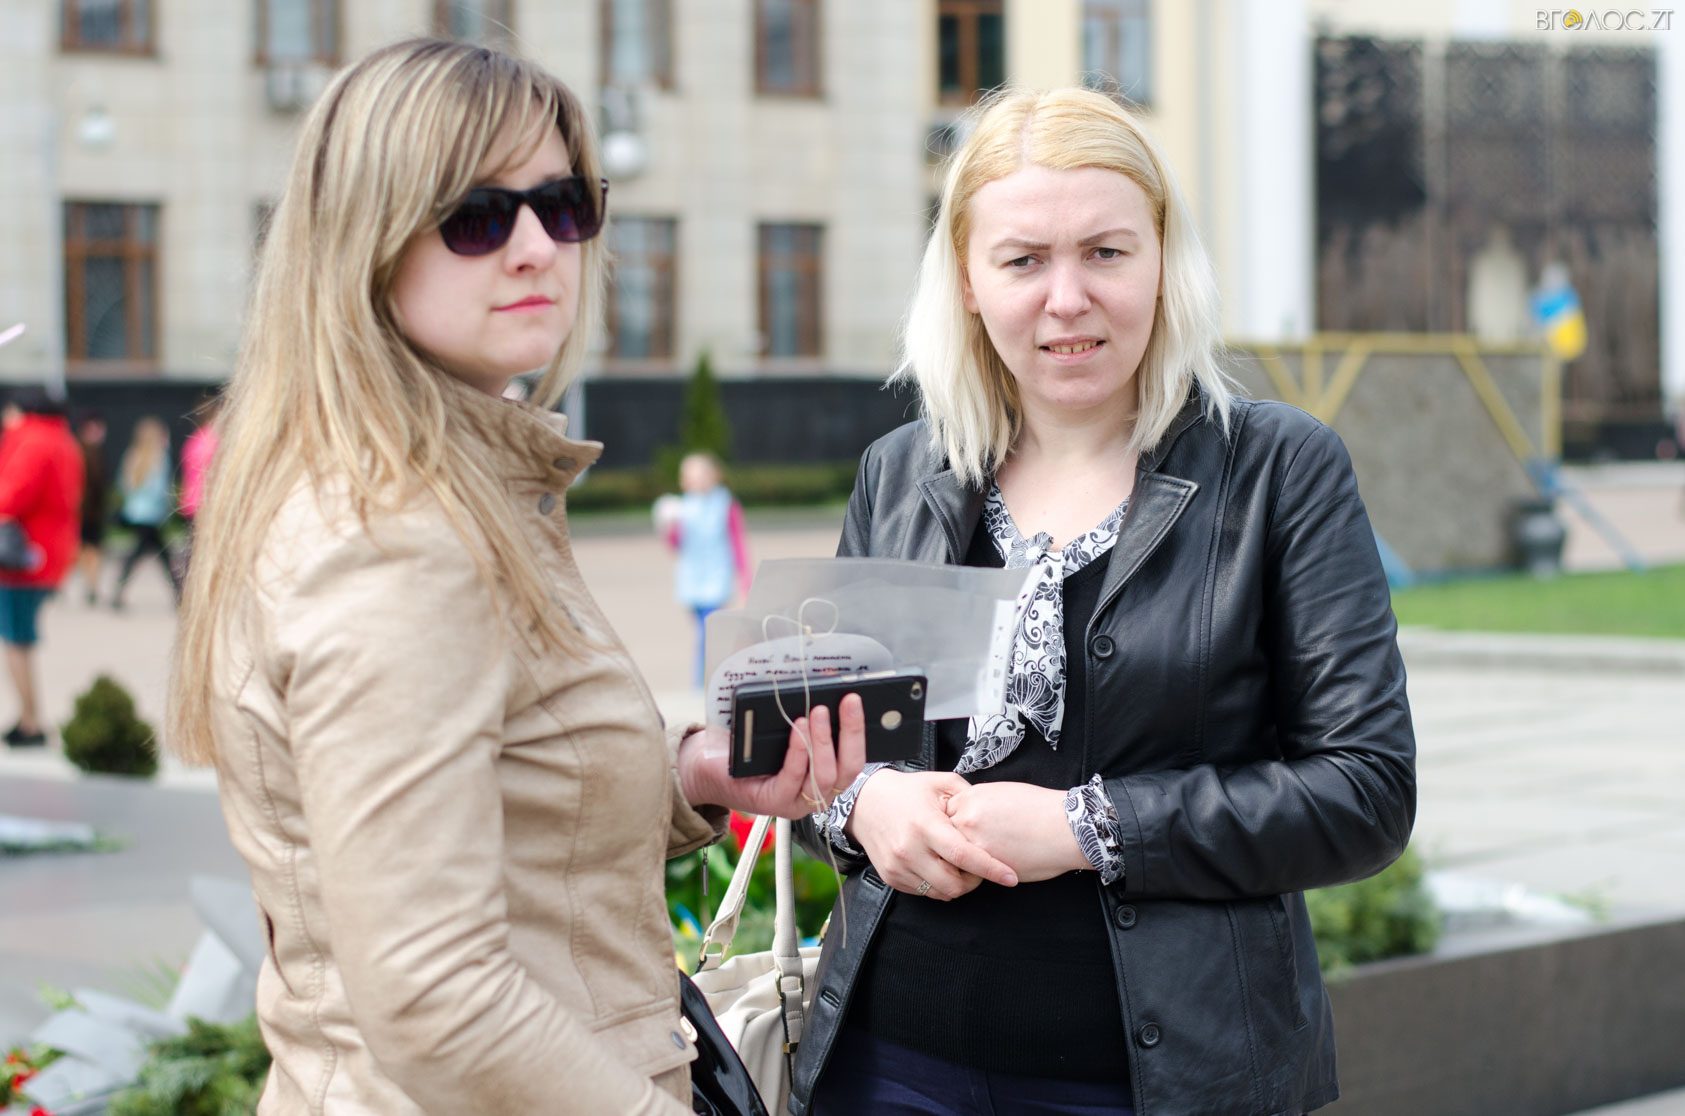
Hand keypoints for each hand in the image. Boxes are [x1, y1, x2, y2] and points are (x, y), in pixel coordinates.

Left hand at [678, 697, 866, 819]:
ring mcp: (797, 801)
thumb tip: (827, 678)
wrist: (708, 763)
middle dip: (851, 732)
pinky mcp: (775, 803)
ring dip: (824, 741)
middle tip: (848, 701)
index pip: (855, 757)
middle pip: (849, 768)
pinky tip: (797, 729)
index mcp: (826, 774)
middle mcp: (818, 792)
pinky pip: (793, 778)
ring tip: (817, 712)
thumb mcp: (783, 725)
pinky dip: (799, 752)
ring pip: (825, 776)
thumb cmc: (749, 745)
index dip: (861, 730)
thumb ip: (807, 712)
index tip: (859, 700)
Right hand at [848, 770, 1018, 899]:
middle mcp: (909, 849)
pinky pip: (923, 892)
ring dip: (956, 886)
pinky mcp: (890, 877)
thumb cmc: (908, 791)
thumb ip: (968, 796)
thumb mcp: (941, 782)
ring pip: (939, 893)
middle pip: (953, 884)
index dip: (991, 869)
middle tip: (979, 869)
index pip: (963, 855)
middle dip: (974, 882)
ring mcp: (898, 866)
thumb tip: (993, 813)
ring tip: (959, 868)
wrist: (865, 803)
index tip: (1011, 878)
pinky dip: (937, 885)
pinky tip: (939, 867)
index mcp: (925, 824)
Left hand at [943, 781, 1089, 883]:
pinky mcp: (985, 863)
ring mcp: (973, 841)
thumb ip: (979, 803)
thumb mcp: (1003, 793)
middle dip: (952, 842)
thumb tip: (968, 812)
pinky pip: (969, 869)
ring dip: (960, 859)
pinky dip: (973, 872)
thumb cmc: (1041, 809)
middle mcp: (967, 817)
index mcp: (971, 797)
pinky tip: (986, 870)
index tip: (960, 831)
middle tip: (961, 850)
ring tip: (970, 863)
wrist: (1065, 827)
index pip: (946, 813)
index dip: (953, 824)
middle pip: (945, 834)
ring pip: (953, 854)